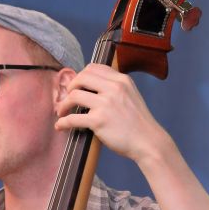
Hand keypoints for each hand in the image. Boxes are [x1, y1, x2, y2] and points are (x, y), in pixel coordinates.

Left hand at [55, 63, 169, 163]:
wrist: (148, 141)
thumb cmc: (138, 123)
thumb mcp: (131, 95)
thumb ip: (115, 88)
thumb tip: (93, 87)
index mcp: (121, 80)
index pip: (93, 68)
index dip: (81, 76)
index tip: (76, 86)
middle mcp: (114, 88)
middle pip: (81, 77)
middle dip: (70, 87)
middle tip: (67, 98)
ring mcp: (105, 104)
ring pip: (74, 95)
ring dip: (64, 104)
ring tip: (62, 112)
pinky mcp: (99, 121)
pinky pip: (73, 118)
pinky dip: (63, 122)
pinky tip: (60, 126)